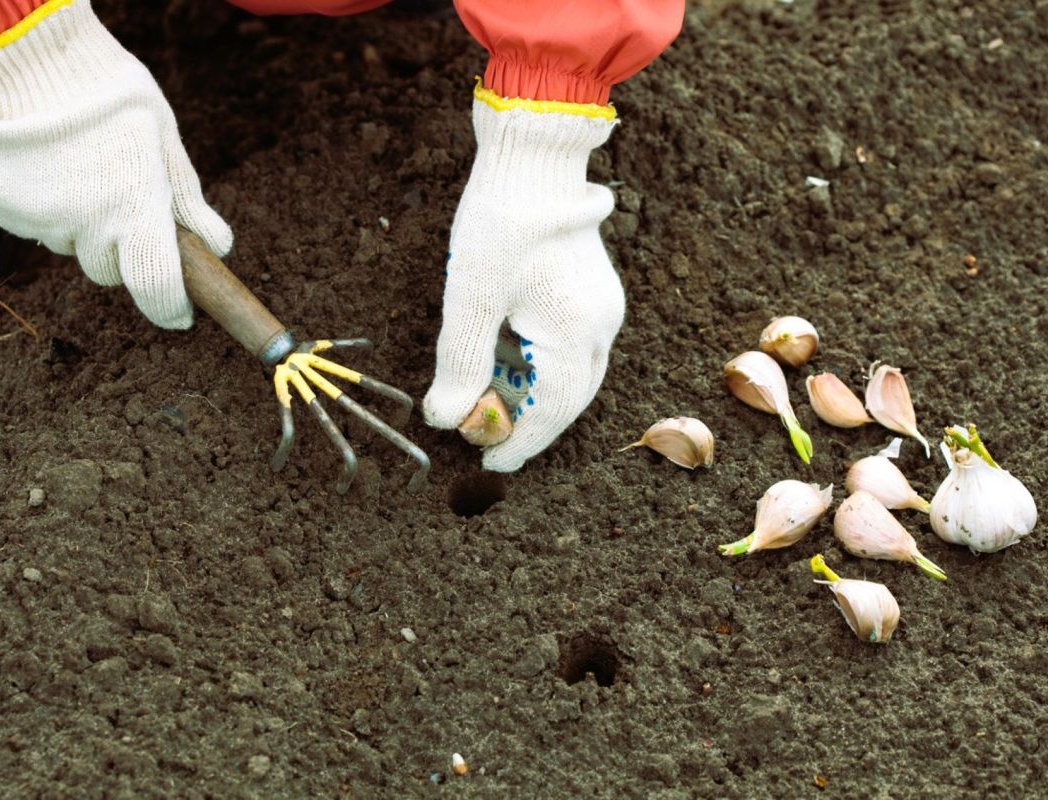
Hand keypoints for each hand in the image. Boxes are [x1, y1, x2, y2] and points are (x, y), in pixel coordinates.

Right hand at [0, 0, 230, 328]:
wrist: (33, 59)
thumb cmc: (115, 99)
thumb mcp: (165, 145)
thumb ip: (188, 203)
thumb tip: (218, 248)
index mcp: (135, 212)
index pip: (156, 286)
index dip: (170, 307)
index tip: (180, 315)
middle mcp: (87, 226)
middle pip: (109, 268)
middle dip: (121, 247)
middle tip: (120, 198)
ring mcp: (40, 221)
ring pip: (70, 246)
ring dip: (80, 225)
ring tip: (81, 171)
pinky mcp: (3, 209)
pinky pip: (34, 227)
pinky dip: (44, 208)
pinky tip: (48, 168)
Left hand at [423, 97, 623, 471]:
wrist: (534, 153)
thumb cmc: (500, 220)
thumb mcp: (470, 297)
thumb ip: (460, 364)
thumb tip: (444, 419)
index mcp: (574, 331)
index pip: (551, 411)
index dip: (520, 444)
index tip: (489, 466)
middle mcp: (600, 325)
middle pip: (567, 398)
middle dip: (527, 424)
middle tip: (485, 440)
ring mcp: (602, 307)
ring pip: (571, 375)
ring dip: (531, 393)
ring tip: (486, 399)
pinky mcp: (593, 291)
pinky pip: (572, 347)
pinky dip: (539, 365)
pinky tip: (506, 359)